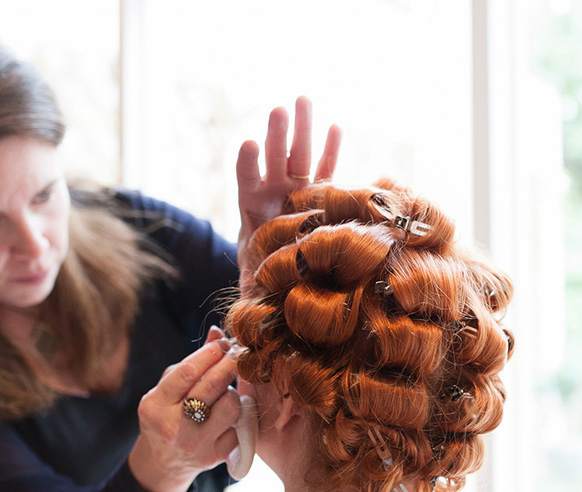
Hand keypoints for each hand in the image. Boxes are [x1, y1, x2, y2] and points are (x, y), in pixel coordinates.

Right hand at [129, 327, 241, 491]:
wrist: (164, 462)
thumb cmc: (166, 414)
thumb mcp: (167, 388)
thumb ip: (191, 362)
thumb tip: (218, 332)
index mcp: (154, 407)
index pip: (188, 372)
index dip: (211, 353)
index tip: (224, 343)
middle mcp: (173, 427)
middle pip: (213, 387)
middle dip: (230, 364)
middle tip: (237, 354)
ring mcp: (196, 444)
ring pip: (231, 406)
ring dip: (234, 391)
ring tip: (228, 388)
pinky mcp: (216, 456)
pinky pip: (239, 426)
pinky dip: (239, 413)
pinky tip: (231, 408)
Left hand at [236, 96, 340, 272]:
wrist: (280, 269)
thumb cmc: (262, 274)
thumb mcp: (252, 279)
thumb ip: (251, 284)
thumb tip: (249, 301)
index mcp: (253, 208)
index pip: (247, 180)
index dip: (247, 163)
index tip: (247, 144)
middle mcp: (275, 193)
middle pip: (275, 159)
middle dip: (276, 134)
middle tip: (278, 109)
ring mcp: (296, 190)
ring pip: (299, 156)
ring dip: (301, 129)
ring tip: (302, 100)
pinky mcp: (317, 193)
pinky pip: (324, 169)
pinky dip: (329, 149)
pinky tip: (334, 127)